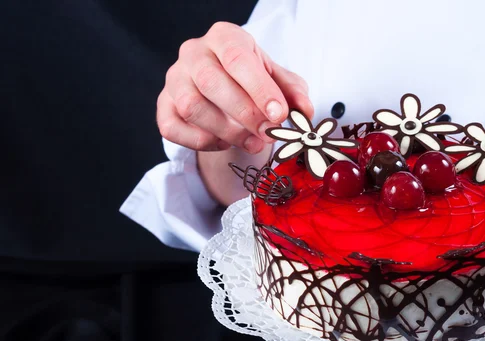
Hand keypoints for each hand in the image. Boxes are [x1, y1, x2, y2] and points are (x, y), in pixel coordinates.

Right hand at [156, 22, 312, 153]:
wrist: (224, 89)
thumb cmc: (251, 80)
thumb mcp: (277, 79)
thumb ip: (292, 92)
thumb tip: (305, 110)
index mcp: (224, 37)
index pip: (237, 58)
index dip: (259, 88)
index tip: (279, 114)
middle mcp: (194, 53)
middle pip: (211, 82)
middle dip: (245, 114)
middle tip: (269, 134)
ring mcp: (174, 80)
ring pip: (192, 107)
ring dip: (227, 132)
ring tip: (254, 142)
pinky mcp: (163, 106)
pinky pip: (174, 128)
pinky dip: (202, 141)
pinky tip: (225, 143)